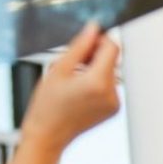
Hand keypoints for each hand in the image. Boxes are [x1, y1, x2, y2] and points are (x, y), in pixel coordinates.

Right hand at [20, 23, 120, 152]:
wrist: (48, 135)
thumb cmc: (47, 106)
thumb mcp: (59, 68)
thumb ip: (79, 46)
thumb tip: (93, 28)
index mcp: (98, 82)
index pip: (112, 48)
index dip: (100, 39)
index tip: (86, 41)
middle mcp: (111, 94)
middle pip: (113, 60)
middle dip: (96, 54)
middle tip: (74, 61)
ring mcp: (114, 104)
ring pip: (111, 72)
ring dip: (96, 68)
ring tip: (73, 78)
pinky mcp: (113, 110)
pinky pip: (109, 86)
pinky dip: (97, 82)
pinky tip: (79, 90)